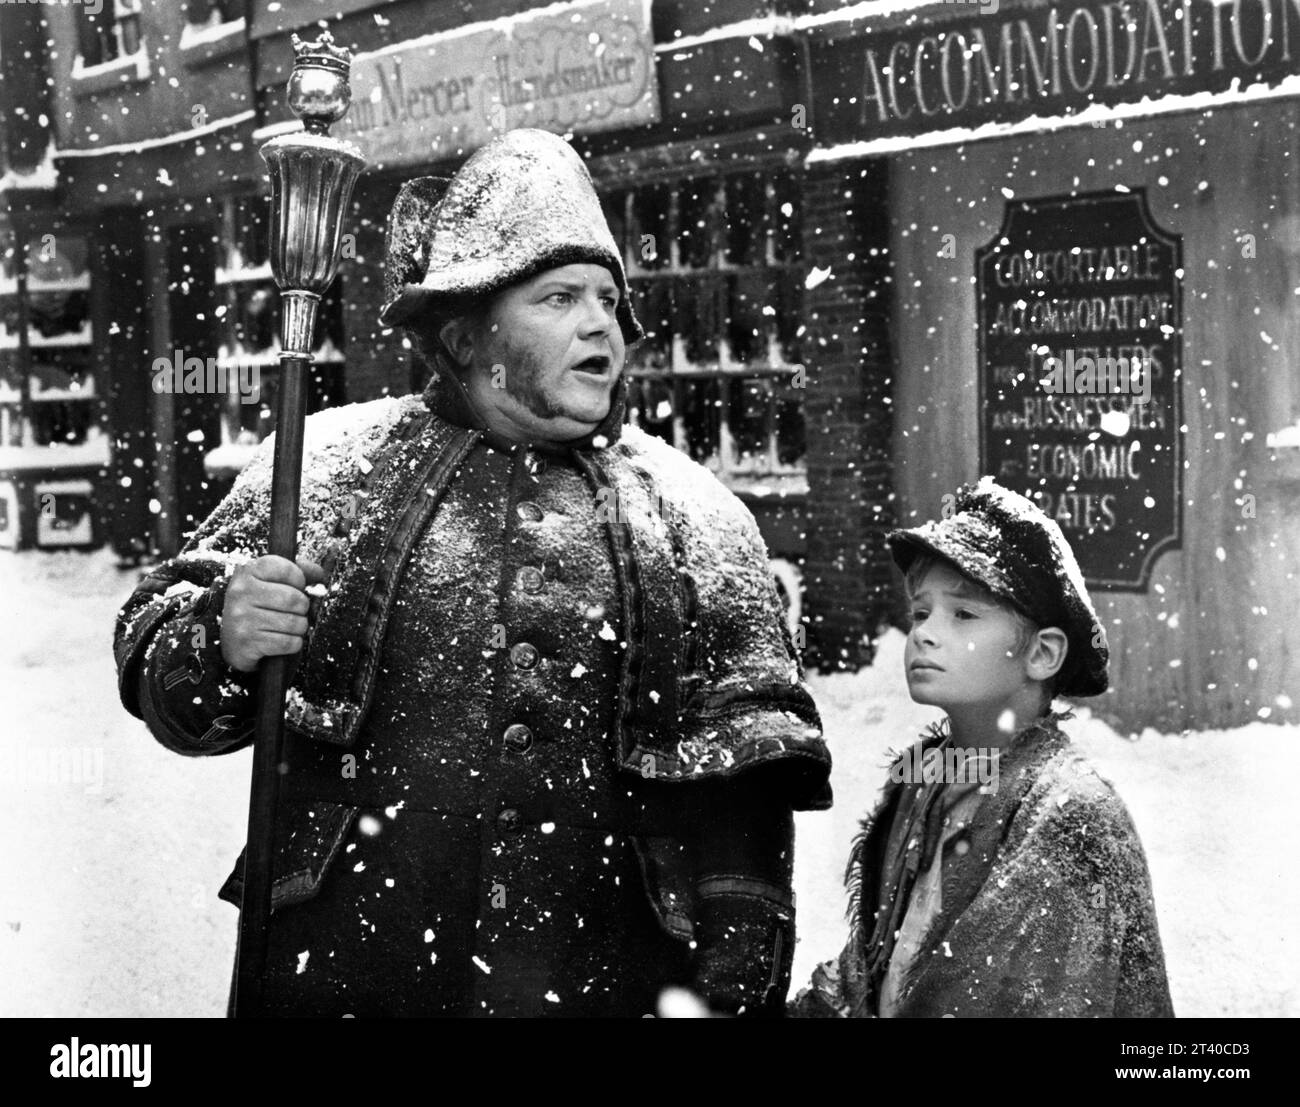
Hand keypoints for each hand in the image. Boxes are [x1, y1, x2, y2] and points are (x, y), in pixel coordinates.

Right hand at [219, 555, 323, 672]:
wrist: (231, 643)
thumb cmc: (257, 609)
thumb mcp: (270, 583)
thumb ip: (296, 573)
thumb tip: (319, 573)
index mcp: (247, 572)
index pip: (288, 570)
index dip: (299, 581)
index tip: (295, 587)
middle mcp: (241, 593)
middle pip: (294, 599)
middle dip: (302, 608)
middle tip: (293, 611)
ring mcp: (241, 618)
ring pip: (295, 623)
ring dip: (299, 628)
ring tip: (287, 627)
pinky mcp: (247, 642)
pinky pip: (289, 643)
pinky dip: (293, 644)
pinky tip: (281, 639)